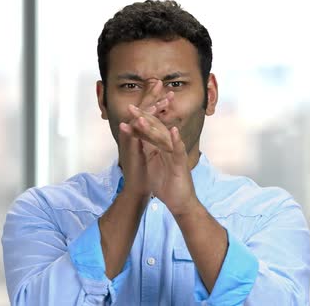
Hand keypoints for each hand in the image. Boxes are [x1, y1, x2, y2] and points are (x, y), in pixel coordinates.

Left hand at [121, 97, 198, 215]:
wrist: (179, 202)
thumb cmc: (166, 183)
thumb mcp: (151, 163)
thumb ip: (146, 149)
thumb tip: (137, 136)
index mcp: (160, 146)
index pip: (149, 129)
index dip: (139, 119)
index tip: (127, 110)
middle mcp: (168, 146)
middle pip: (156, 128)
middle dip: (143, 117)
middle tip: (131, 108)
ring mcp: (175, 153)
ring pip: (164, 137)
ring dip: (153, 127)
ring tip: (141, 118)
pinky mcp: (181, 164)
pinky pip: (179, 150)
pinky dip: (176, 140)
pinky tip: (173, 130)